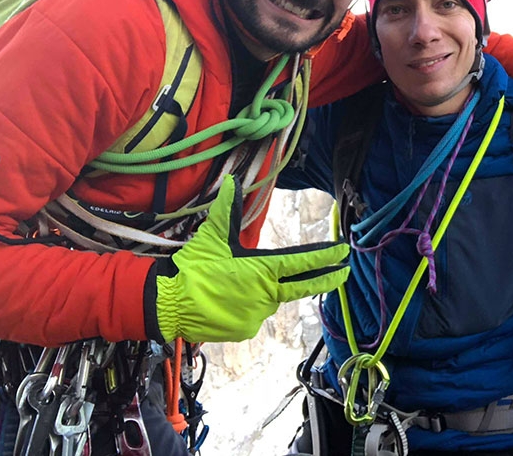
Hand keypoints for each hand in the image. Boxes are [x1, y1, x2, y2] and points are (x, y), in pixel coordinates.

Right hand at [152, 176, 349, 342]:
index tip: (344, 253)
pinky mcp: (245, 330)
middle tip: (344, 272)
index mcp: (262, 270)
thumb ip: (227, 210)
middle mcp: (266, 296)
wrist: (169, 304)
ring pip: (272, 299)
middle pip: (302, 286)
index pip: (302, 262)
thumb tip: (232, 181)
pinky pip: (255, 314)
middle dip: (326, 279)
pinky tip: (230, 299)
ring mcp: (257, 316)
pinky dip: (250, 305)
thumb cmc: (194, 268)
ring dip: (267, 290)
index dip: (325, 258)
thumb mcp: (212, 236)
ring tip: (237, 284)